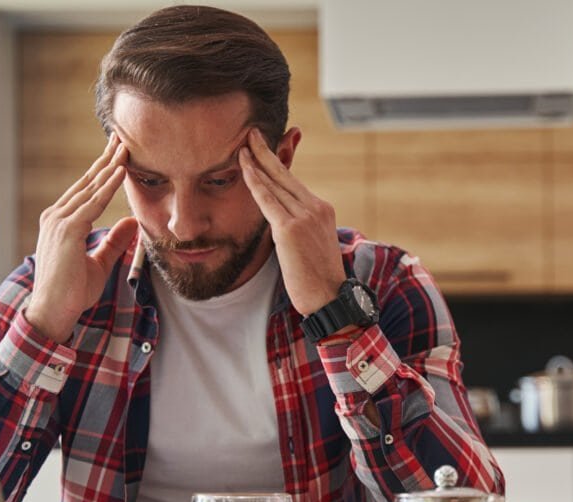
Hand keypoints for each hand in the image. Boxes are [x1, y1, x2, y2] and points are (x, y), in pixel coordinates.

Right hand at [26, 134, 138, 342]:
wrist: (54, 311)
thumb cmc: (73, 291)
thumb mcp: (100, 263)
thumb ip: (115, 242)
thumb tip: (133, 221)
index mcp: (62, 222)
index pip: (86, 190)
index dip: (103, 171)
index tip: (119, 153)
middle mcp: (57, 216)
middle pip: (87, 181)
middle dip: (105, 159)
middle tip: (121, 137)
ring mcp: (60, 221)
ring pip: (90, 187)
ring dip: (109, 166)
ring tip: (125, 146)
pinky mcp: (67, 230)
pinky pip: (93, 203)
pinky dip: (108, 186)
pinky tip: (121, 171)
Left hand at [238, 128, 345, 315]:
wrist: (330, 299)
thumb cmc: (317, 279)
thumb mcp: (310, 245)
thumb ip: (297, 226)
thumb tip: (278, 221)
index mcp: (322, 209)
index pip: (293, 182)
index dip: (276, 164)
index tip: (263, 148)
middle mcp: (316, 207)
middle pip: (285, 174)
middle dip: (266, 152)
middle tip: (251, 132)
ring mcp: (305, 216)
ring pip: (275, 183)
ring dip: (256, 162)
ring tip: (242, 145)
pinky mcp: (290, 228)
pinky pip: (267, 199)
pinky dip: (254, 181)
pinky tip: (244, 166)